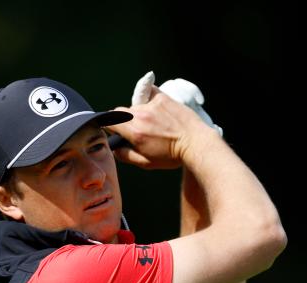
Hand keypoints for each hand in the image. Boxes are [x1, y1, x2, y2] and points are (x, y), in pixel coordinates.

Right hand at [107, 73, 221, 169]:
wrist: (196, 143)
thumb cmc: (173, 156)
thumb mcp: (146, 163)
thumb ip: (126, 156)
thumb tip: (115, 149)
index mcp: (134, 132)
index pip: (109, 121)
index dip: (110, 126)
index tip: (116, 131)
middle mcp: (141, 116)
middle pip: (121, 112)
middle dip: (125, 121)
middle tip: (138, 130)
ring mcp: (152, 105)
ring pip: (136, 106)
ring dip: (140, 113)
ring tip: (155, 123)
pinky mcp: (163, 98)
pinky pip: (149, 94)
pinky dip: (150, 100)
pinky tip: (158, 110)